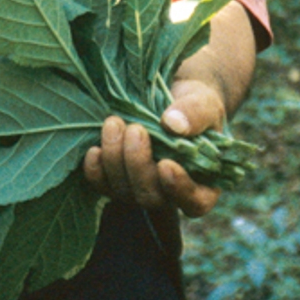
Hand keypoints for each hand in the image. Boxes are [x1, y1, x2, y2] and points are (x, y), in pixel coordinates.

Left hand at [82, 79, 223, 217]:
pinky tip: (94, 149)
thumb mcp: (205, 102)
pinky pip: (101, 185)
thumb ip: (197, 114)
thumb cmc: (193, 106)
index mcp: (203, 184)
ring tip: (114, 123)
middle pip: (152, 198)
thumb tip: (173, 124)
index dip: (180, 189)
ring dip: (115, 159)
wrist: (166, 97)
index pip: (196, 202)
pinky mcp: (115, 181)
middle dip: (138, 164)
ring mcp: (139, 190)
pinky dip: (95, 170)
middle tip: (135, 129)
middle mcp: (170, 195)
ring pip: (124, 192)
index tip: (166, 164)